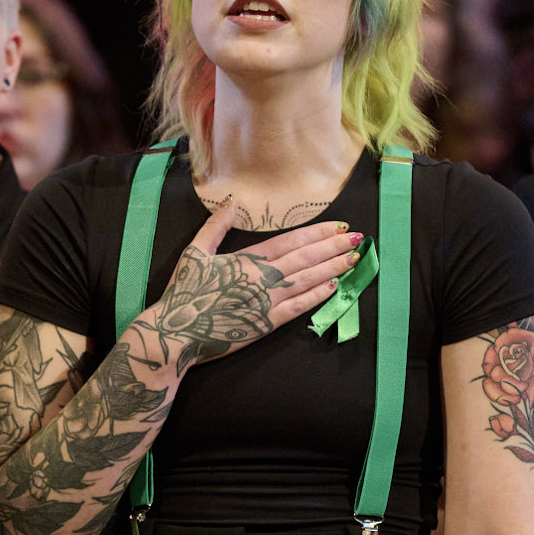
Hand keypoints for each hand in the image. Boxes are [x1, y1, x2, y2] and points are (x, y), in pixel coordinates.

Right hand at [143, 203, 361, 370]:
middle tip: (358, 239)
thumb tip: (231, 202)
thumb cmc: (182, 292)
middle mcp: (262, 277)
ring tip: (353, 259)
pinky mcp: (266, 325)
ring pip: (306, 280)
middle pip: (305, 258)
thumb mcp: (194, 253)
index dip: (317, 233)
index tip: (338, 227)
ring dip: (332, 268)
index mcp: (247, 259)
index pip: (290, 242)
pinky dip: (317, 297)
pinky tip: (334, 287)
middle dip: (333, 247)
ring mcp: (266, 302)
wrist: (175, 332)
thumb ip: (215, 227)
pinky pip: (298, 308)